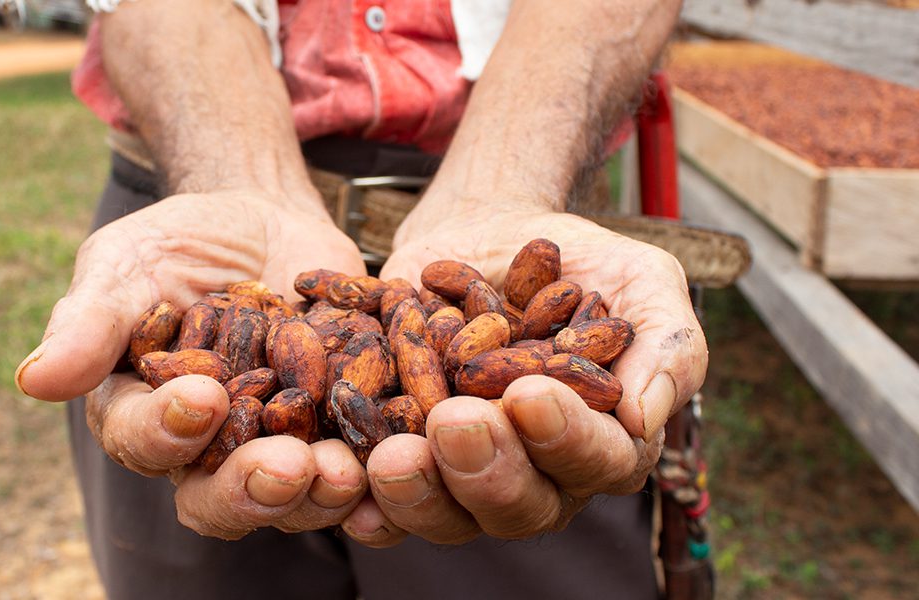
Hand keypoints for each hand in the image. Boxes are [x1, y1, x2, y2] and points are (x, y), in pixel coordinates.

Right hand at [16, 190, 370, 538]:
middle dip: (251, 489)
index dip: (166, 432)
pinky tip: (405, 458)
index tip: (200, 397)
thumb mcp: (129, 263)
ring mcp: (278, 445)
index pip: (144, 442)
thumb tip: (31, 380)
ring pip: (293, 497)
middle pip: (218, 496)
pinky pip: (362, 465)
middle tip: (288, 467)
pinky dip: (380, 471)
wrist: (265, 221)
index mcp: (143, 415)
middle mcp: (207, 450)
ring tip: (348, 470)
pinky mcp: (341, 428)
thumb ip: (91, 321)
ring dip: (321, 494)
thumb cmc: (179, 241)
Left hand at [342, 203, 705, 545]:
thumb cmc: (580, 262)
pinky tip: (343, 474)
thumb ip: (667, 343)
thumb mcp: (642, 281)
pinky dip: (359, 493)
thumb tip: (645, 419)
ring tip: (394, 456)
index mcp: (602, 444)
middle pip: (519, 507)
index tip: (530, 395)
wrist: (489, 231)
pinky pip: (378, 497)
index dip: (567, 439)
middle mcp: (534, 474)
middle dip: (487, 471)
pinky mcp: (400, 452)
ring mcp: (462, 473)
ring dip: (419, 494)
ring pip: (445, 516)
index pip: (598, 464)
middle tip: (456, 421)